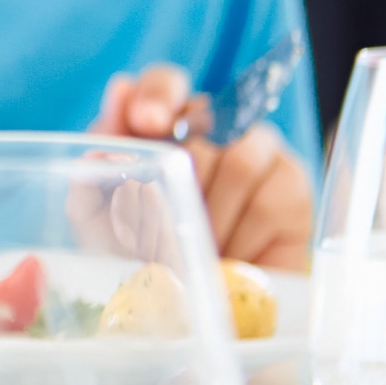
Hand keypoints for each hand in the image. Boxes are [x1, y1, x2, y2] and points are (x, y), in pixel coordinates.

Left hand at [91, 64, 313, 271]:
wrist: (197, 302)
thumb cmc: (142, 252)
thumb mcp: (100, 220)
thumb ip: (92, 181)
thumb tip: (101, 150)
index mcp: (163, 124)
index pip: (165, 82)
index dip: (158, 95)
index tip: (147, 121)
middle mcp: (214, 128)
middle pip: (201, 125)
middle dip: (176, 181)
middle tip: (164, 221)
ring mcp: (260, 152)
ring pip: (236, 161)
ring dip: (206, 215)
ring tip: (193, 246)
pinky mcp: (293, 186)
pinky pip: (266, 201)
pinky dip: (237, 237)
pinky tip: (226, 255)